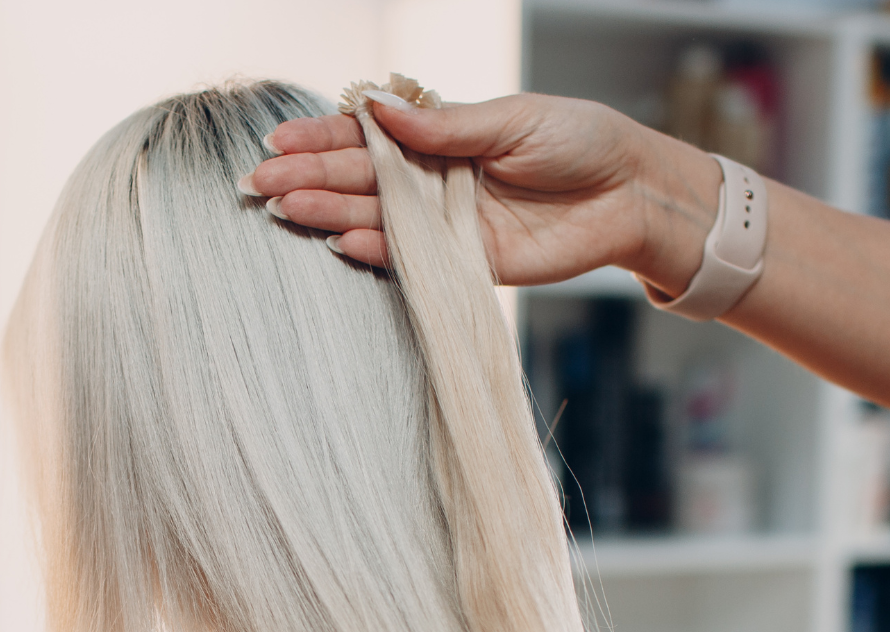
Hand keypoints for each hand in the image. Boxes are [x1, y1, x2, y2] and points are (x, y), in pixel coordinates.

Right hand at [245, 93, 717, 293]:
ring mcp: (449, 224)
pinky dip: (380, 252)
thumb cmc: (578, 143)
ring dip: (331, 215)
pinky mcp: (470, 264)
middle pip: (361, 179)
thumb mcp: (512, 120)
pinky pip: (416, 260)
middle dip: (309, 178)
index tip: (277, 141)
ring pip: (379, 219)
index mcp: (442, 135)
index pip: (369, 135)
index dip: (321, 137)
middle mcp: (436, 180)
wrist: (629, 193)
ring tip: (286, 210)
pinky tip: (342, 243)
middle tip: (260, 183)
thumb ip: (444, 125)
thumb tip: (378, 109)